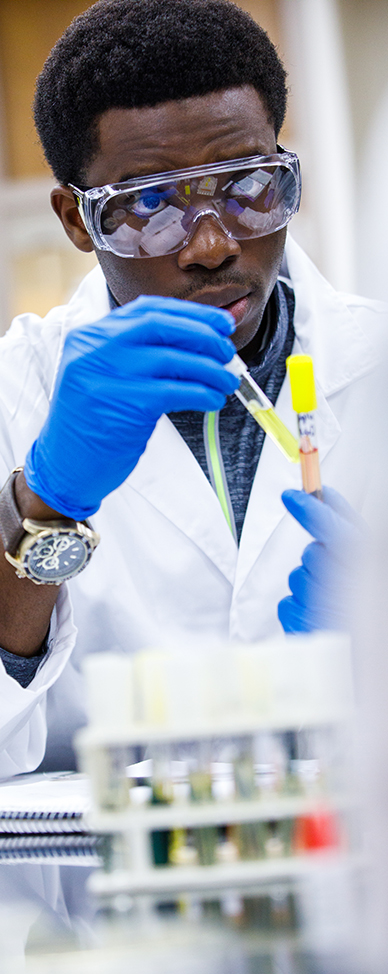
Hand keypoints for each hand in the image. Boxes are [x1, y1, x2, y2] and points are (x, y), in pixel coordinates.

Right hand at [24, 295, 237, 518]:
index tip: (220, 323)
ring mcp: (107, 375)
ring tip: (227, 382)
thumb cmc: (95, 423)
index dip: (191, 314)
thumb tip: (203, 339)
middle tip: (227, 352)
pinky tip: (213, 400)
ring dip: (209, 370)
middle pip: (161, 326)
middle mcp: (95, 349)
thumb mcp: (108, 377)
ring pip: (173, 359)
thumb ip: (142, 354)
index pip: (148, 310)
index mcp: (91, 336)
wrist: (66, 467)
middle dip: (203, 336)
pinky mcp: (124, 405)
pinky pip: (174, 391)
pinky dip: (201, 393)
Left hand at [278, 487, 365, 632]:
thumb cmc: (361, 599)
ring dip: (309, 586)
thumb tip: (324, 491)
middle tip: (338, 579)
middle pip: (312, 554)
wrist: (363, 650)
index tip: (291, 496)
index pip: (334, 531)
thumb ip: (345, 523)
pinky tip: (316, 619)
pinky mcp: (303, 630)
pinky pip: (286, 603)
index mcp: (361, 565)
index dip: (311, 511)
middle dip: (320, 560)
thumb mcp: (364, 553)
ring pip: (298, 578)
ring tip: (330, 604)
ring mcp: (323, 610)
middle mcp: (345, 589)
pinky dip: (297, 607)